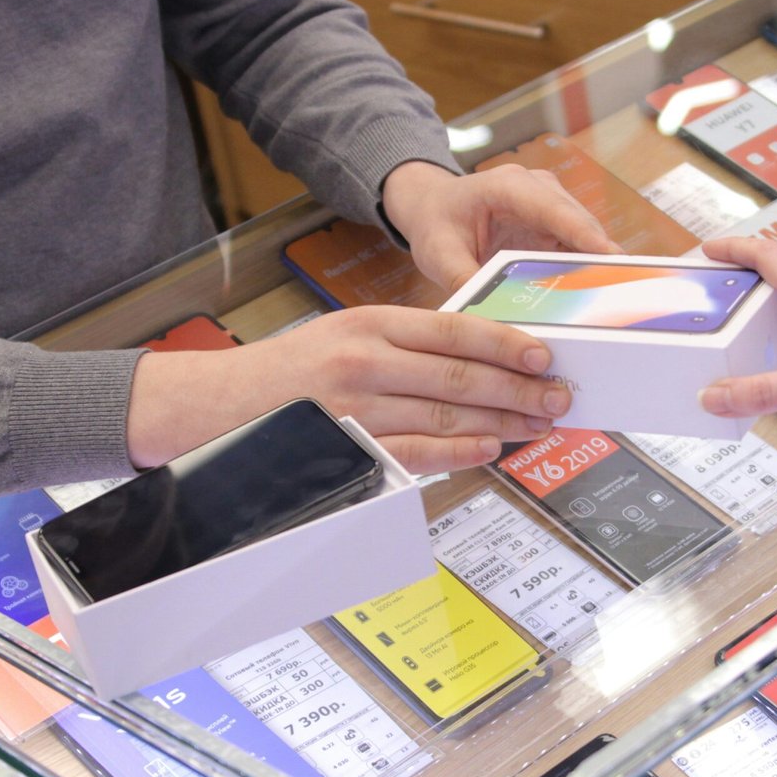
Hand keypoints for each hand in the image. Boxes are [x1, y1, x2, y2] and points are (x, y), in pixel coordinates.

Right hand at [125, 305, 570, 473]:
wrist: (217, 407)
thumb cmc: (289, 371)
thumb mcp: (345, 335)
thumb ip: (405, 342)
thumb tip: (479, 353)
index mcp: (368, 324)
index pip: (453, 331)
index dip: (506, 344)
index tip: (545, 354)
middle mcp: (364, 362)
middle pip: (460, 376)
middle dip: (520, 388)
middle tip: (559, 396)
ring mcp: (356, 410)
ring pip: (447, 415)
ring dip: (502, 422)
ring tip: (538, 423)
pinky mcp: (350, 449)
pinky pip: (418, 452)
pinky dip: (460, 450)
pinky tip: (490, 447)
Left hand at [380, 160, 620, 292]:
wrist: (433, 206)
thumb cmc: (436, 222)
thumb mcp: (439, 253)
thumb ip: (463, 280)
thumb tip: (488, 317)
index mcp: (509, 186)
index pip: (554, 210)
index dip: (584, 235)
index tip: (611, 258)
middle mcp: (538, 189)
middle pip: (580, 225)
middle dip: (602, 259)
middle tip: (624, 295)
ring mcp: (552, 205)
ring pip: (586, 238)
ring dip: (599, 268)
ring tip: (616, 303)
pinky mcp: (557, 225)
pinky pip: (579, 249)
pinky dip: (588, 272)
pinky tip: (597, 300)